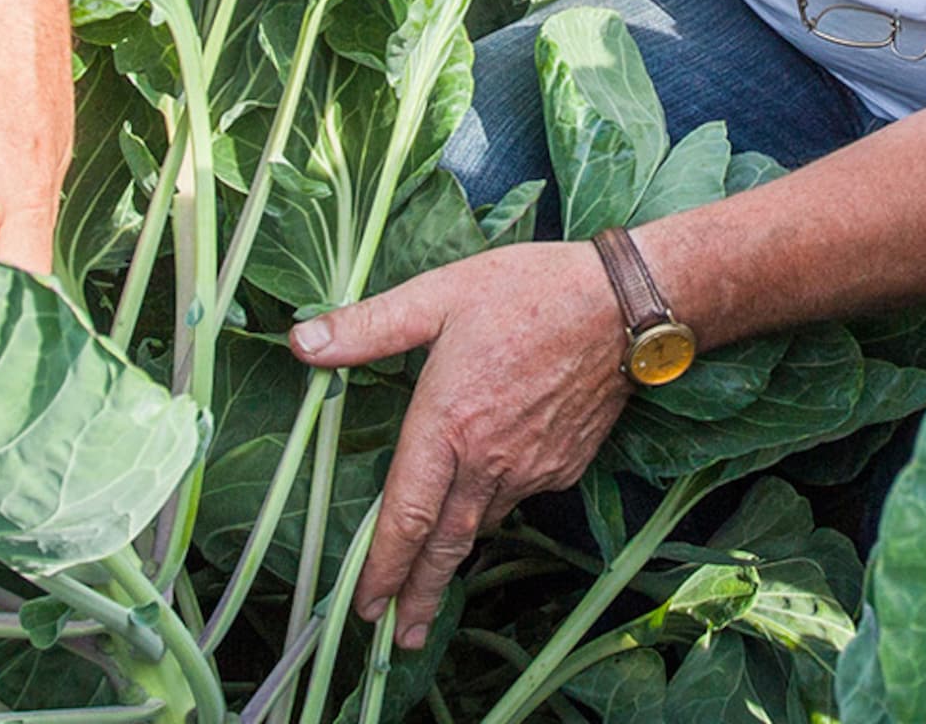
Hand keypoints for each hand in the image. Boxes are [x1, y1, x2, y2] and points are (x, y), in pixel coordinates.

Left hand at [290, 241, 631, 647]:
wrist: (623, 304)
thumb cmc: (530, 290)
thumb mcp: (441, 294)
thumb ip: (370, 326)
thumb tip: (302, 341)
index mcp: (448, 424)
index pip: (406, 516)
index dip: (381, 567)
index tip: (363, 606)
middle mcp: (488, 460)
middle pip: (446, 545)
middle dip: (418, 594)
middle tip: (400, 635)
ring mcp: (532, 468)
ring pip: (484, 518)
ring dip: (459, 542)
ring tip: (441, 558)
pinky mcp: (566, 464)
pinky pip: (524, 493)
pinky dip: (503, 496)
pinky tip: (499, 479)